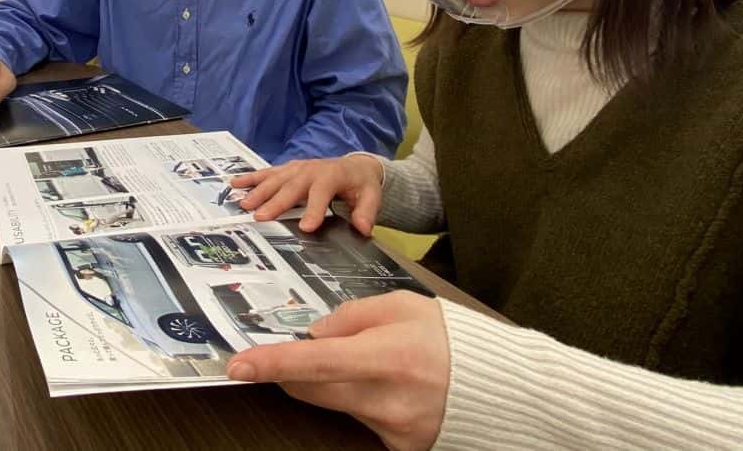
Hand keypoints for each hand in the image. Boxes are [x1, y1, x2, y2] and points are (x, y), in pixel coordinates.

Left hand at [227, 292, 449, 450]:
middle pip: (312, 388)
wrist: (503, 386)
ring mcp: (393, 429)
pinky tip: (392, 385)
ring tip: (374, 361)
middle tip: (294, 350)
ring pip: (335, 403)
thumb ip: (352, 316)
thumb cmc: (453, 339)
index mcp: (388, 356)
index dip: (271, 363)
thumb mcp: (403, 306)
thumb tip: (316, 333)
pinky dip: (364, 398)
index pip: (314, 361)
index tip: (238, 366)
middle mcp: (388, 399)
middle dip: (293, 369)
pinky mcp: (399, 446)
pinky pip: (361, 417)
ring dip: (336, 381)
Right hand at [231, 154, 384, 233]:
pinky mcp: (287, 168)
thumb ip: (367, 212)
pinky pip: (267, 173)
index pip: (321, 194)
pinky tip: (235, 183)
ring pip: (275, 179)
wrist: (356, 166)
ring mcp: (297, 168)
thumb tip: (363, 228)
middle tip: (260, 217)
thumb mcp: (371, 196)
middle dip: (276, 202)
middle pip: (291, 187)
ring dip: (258, 191)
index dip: (314, 210)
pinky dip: (251, 177)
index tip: (306, 228)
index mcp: (331, 176)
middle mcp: (311, 170)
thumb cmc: (360, 184)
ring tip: (243, 204)